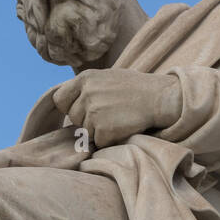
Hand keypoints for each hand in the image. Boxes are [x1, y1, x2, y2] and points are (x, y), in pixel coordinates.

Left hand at [52, 69, 181, 149]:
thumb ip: (87, 87)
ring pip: (86, 131)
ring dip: (100, 130)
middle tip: (109, 114)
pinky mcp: (103, 130)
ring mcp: (94, 112)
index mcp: (85, 78)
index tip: (82, 110)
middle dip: (87, 120)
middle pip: (74, 118)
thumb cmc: (136, 88)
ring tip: (118, 119)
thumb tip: (69, 100)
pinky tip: (122, 127)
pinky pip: (99, 141)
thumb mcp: (107, 77)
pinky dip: (109, 139)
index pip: (60, 99)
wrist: (159, 98)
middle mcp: (86, 93)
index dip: (69, 107)